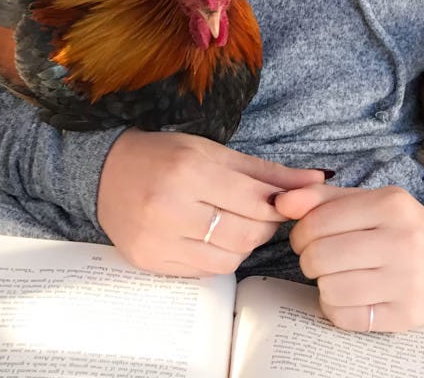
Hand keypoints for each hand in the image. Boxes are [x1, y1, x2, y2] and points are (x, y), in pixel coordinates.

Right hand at [96, 129, 325, 277]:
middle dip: (262, 227)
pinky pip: (203, 272)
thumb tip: (318, 180)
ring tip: (233, 225)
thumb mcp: (215, 151)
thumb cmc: (166, 155)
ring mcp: (157, 239)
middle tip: (258, 214)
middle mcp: (171, 206)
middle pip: (245, 235)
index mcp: (190, 170)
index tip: (281, 202)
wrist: (105, 172)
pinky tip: (210, 239)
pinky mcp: (149, 261)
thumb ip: (267, 171)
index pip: (255, 201)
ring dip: (242, 246)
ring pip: (228, 260)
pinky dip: (217, 258)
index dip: (277, 206)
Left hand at [275, 185, 423, 332]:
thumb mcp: (371, 202)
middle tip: (318, 258)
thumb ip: (323, 199)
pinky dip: (336, 308)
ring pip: (330, 289)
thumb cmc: (405, 227)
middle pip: (321, 256)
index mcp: (392, 205)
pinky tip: (348, 296)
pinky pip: (346, 318)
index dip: (300, 232)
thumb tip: (280, 202)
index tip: (306, 237)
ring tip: (336, 276)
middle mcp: (403, 242)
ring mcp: (407, 282)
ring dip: (323, 284)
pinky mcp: (406, 316)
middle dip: (309, 259)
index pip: (319, 221)